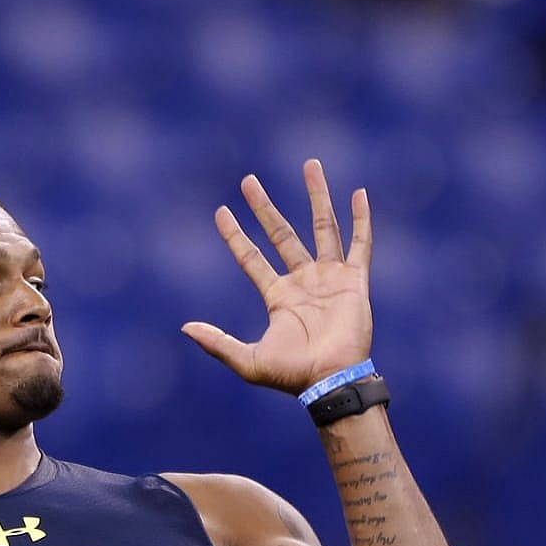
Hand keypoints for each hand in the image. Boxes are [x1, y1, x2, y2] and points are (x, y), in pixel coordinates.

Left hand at [182, 159, 372, 394]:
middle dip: (264, 207)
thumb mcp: (247, 360)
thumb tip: (185, 328)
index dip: (235, 235)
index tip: (221, 211)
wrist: (331, 380)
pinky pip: (360, 244)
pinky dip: (361, 220)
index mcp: (277, 296)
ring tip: (310, 165)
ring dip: (317, 196)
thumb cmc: (291, 375)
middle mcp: (303, 281)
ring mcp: (329, 278)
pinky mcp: (355, 281)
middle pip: (281, 233)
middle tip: (248, 180)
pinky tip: (358, 194)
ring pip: (322, 227)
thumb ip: (217, 343)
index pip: (251, 257)